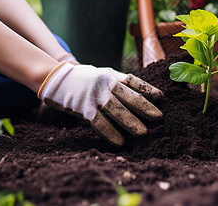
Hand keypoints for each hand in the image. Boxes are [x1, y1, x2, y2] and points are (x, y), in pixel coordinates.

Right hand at [38, 62, 162, 145]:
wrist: (55, 78)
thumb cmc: (84, 79)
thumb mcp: (102, 74)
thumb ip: (118, 81)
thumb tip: (142, 93)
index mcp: (111, 75)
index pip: (133, 81)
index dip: (148, 89)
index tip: (161, 97)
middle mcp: (104, 84)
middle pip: (128, 96)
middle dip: (145, 107)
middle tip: (159, 118)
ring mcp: (93, 96)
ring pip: (116, 110)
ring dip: (131, 122)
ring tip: (144, 133)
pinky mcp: (82, 108)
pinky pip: (99, 122)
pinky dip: (110, 133)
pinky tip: (121, 142)